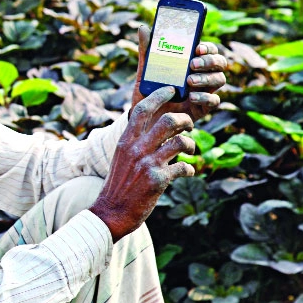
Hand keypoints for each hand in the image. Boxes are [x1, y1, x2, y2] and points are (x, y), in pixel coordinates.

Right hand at [90, 87, 194, 241]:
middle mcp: (136, 149)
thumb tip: (155, 128)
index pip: (143, 110)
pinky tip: (186, 172)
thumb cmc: (118, 184)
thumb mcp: (121, 157)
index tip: (171, 90)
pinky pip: (183, 167)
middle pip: (168, 121)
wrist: (112, 212)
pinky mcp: (158, 180)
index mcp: (126, 141)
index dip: (159, 96)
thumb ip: (135, 142)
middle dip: (185, 121)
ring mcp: (148, 164)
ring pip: (181, 142)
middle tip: (188, 126)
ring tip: (190, 150)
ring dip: (191, 144)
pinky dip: (189, 169)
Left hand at [131, 24, 226, 122]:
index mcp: (192, 64)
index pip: (208, 50)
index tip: (197, 48)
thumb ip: (146, 51)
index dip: (208, 47)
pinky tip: (191, 97)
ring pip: (220, 80)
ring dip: (207, 78)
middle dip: (210, 61)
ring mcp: (204, 92)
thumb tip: (143, 28)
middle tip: (192, 64)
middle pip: (219, 63)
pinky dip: (204, 97)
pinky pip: (214, 101)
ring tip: (190, 80)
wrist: (145, 118)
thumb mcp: (145, 71)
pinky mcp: (202, 108)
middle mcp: (202, 75)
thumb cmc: (149, 91)